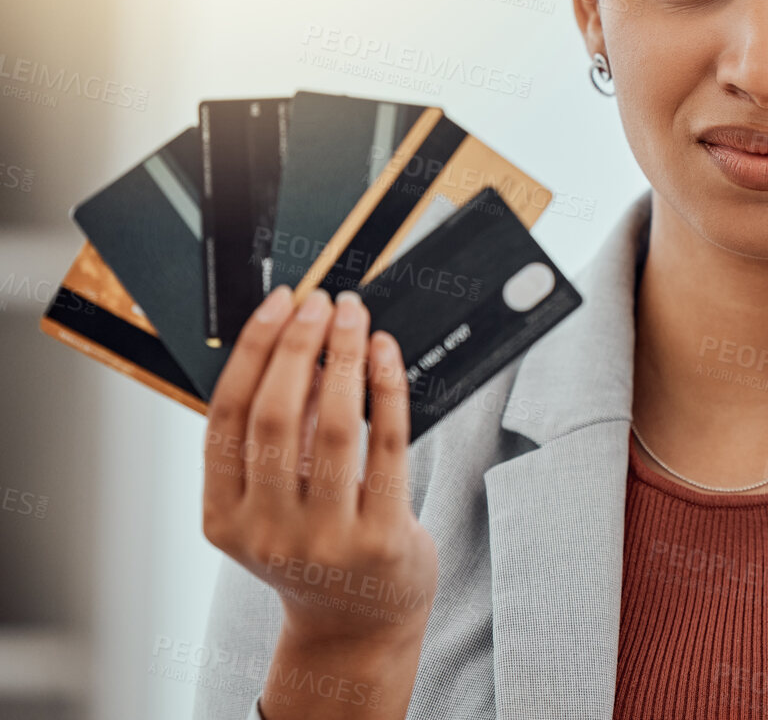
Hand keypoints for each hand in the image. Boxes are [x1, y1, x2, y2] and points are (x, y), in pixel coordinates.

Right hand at [202, 286, 437, 657]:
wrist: (358, 621)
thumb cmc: (315, 544)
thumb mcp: (270, 504)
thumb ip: (270, 441)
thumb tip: (290, 342)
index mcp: (223, 517)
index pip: (225, 418)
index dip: (251, 351)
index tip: (277, 305)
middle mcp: (265, 531)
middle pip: (274, 415)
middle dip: (298, 346)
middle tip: (320, 302)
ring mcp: (323, 539)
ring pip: (331, 427)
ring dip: (344, 358)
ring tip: (355, 317)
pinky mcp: (379, 537)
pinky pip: (385, 446)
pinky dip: (386, 390)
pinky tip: (386, 354)